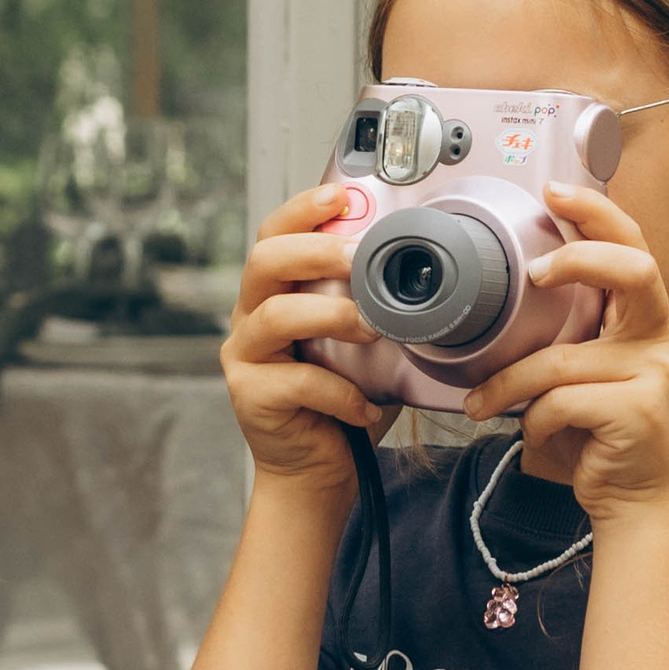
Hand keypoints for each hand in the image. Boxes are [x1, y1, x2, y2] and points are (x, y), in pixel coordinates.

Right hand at [220, 186, 383, 495]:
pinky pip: (296, 381)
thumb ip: (374, 307)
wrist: (318, 472)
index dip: (303, 210)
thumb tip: (424, 269)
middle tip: (359, 258)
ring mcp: (244, 357)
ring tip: (372, 330)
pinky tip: (363, 404)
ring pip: (275, 316)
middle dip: (314, 251)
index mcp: (275, 294)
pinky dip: (339, 391)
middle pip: (263, 262)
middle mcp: (250, 317)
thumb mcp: (363, 346)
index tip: (341, 196)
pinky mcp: (250, 396)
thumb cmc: (342, 403)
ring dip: (331, 316)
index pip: (276, 235)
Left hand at [459, 182, 668, 522]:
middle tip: (534, 272)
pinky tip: (537, 435)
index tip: (555, 190)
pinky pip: (559, 403)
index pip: (632, 246)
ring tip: (479, 403)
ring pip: (560, 360)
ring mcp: (652, 375)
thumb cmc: (597, 430)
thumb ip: (566, 332)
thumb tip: (503, 292)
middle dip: (581, 258)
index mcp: (640, 319)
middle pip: (634, 270)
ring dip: (507, 385)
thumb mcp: (583, 370)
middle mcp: (655, 338)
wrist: (633, 499)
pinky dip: (533, 422)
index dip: (598, 213)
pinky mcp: (637, 413)